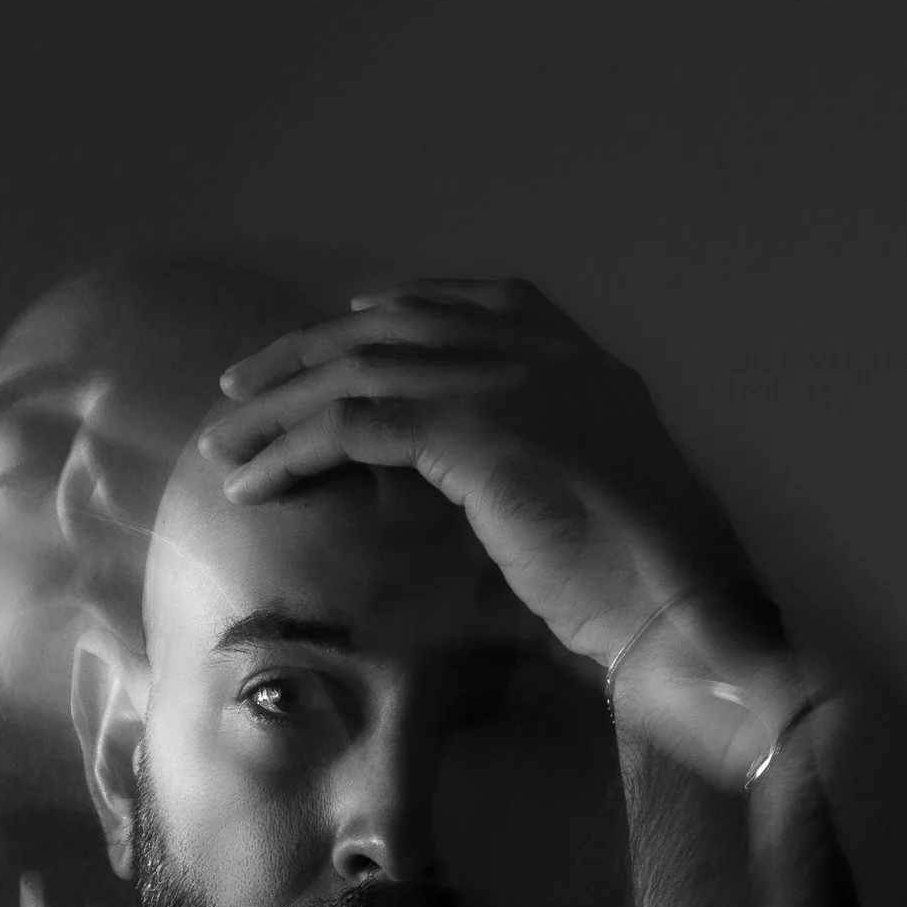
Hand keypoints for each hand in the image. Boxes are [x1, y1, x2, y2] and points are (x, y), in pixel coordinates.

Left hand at [201, 277, 802, 791]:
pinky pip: (356, 425)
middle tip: (243, 388)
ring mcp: (510, 384)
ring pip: (362, 371)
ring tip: (226, 444)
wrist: (680, 605)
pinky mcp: (475, 432)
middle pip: (395, 327)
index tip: (338, 327)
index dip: (394, 310)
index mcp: (582, 357)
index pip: (475, 301)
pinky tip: (256, 482)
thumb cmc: (643, 578)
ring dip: (282, 408)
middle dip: (308, 354)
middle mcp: (545, 351)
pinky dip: (295, 450)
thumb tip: (469, 477)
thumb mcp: (584, 494)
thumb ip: (530, 461)